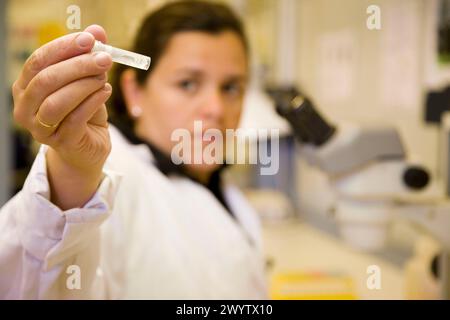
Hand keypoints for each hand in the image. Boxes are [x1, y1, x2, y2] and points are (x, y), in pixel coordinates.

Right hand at [13, 25, 113, 208]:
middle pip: (46, 80)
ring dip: (84, 84)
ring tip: (104, 77)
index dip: (63, 47)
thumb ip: (89, 57)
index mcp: (26, 87)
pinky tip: (106, 91)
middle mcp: (26, 107)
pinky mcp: (61, 142)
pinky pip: (75, 118)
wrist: (89, 147)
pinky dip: (93, 101)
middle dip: (78, 65)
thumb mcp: (87, 81)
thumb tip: (98, 30)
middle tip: (104, 58)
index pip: (38, 61)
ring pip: (57, 101)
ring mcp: (40, 128)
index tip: (89, 39)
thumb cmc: (84, 111)